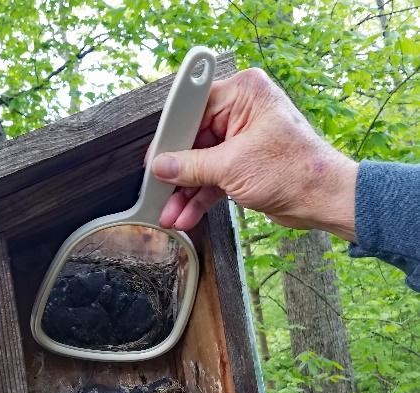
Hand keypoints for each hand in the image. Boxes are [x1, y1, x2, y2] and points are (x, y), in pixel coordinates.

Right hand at [152, 69, 357, 240]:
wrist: (323, 200)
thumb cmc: (295, 171)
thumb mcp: (233, 167)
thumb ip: (192, 166)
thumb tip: (162, 166)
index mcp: (244, 93)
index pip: (193, 108)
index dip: (170, 136)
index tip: (153, 158)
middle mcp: (243, 111)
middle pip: (194, 140)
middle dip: (176, 173)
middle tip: (157, 192)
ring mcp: (243, 139)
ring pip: (202, 164)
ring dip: (185, 192)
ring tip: (169, 214)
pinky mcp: (245, 164)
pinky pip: (214, 178)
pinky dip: (200, 197)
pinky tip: (186, 215)